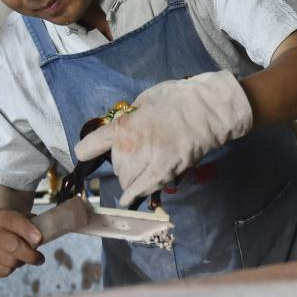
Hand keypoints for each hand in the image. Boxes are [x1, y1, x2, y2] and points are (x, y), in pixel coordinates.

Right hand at [0, 208, 44, 277]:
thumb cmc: (15, 228)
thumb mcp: (24, 219)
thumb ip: (35, 226)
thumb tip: (41, 239)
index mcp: (2, 217)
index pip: (16, 222)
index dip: (28, 231)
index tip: (39, 239)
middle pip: (13, 247)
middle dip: (31, 255)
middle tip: (40, 259)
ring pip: (10, 262)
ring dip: (20, 262)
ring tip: (19, 255)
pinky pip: (4, 272)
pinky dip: (10, 269)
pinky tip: (7, 260)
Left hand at [75, 71, 252, 206]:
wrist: (208, 110)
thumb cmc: (177, 98)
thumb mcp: (145, 99)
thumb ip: (130, 117)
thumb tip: (124, 126)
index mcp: (123, 128)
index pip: (89, 148)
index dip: (88, 150)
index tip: (89, 151)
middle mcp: (130, 150)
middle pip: (114, 166)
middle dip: (120, 160)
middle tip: (134, 151)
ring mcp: (147, 165)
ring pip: (127, 180)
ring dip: (129, 175)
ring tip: (140, 168)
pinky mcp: (164, 175)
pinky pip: (142, 190)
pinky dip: (133, 195)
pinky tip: (128, 198)